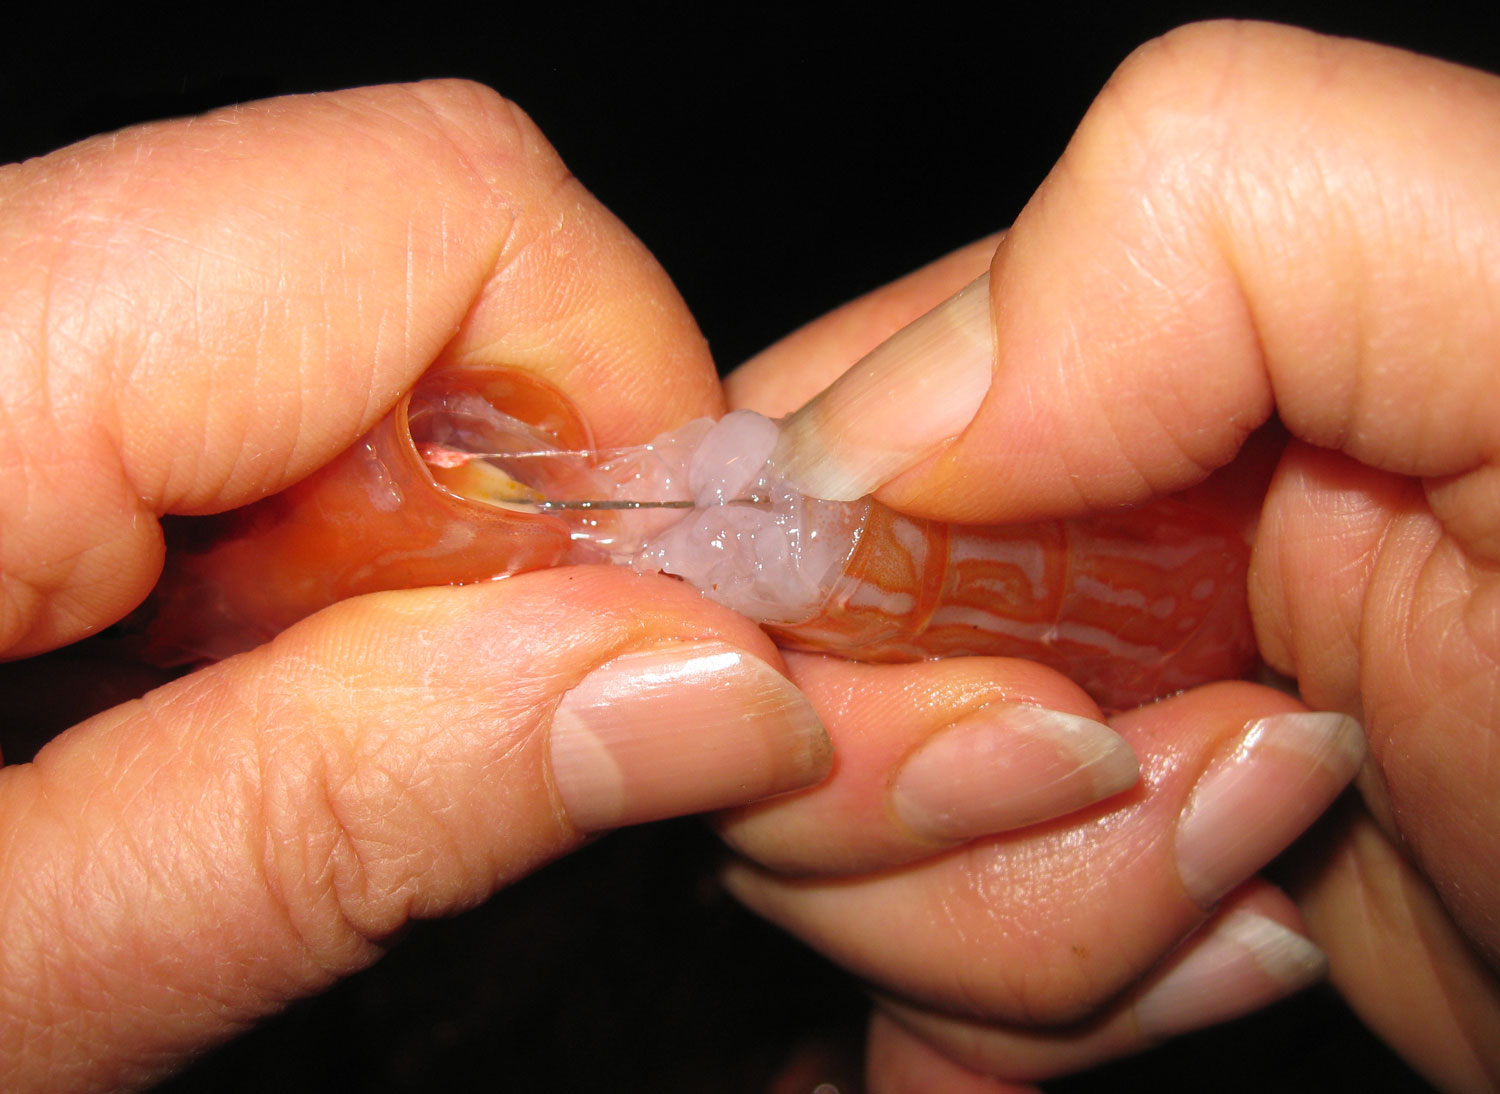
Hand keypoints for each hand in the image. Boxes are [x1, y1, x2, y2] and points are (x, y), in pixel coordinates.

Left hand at [0, 82, 831, 1090]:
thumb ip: (340, 813)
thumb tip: (700, 689)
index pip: (442, 208)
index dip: (624, 402)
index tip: (661, 620)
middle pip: (418, 243)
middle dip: (536, 492)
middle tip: (494, 716)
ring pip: (350, 319)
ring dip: (427, 536)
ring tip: (343, 723)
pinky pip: (242, 375)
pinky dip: (322, 533)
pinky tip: (256, 679)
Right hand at [723, 21, 1499, 1090]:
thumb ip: (1223, 218)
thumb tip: (859, 445)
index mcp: (1126, 360)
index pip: (794, 453)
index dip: (822, 608)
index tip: (1043, 720)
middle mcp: (1073, 534)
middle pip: (795, 675)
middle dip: (937, 799)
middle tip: (1227, 799)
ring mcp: (1068, 732)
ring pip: (834, 855)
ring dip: (1011, 930)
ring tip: (1268, 889)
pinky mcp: (1096, 905)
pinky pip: (898, 984)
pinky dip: (980, 1027)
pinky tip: (1175, 994)